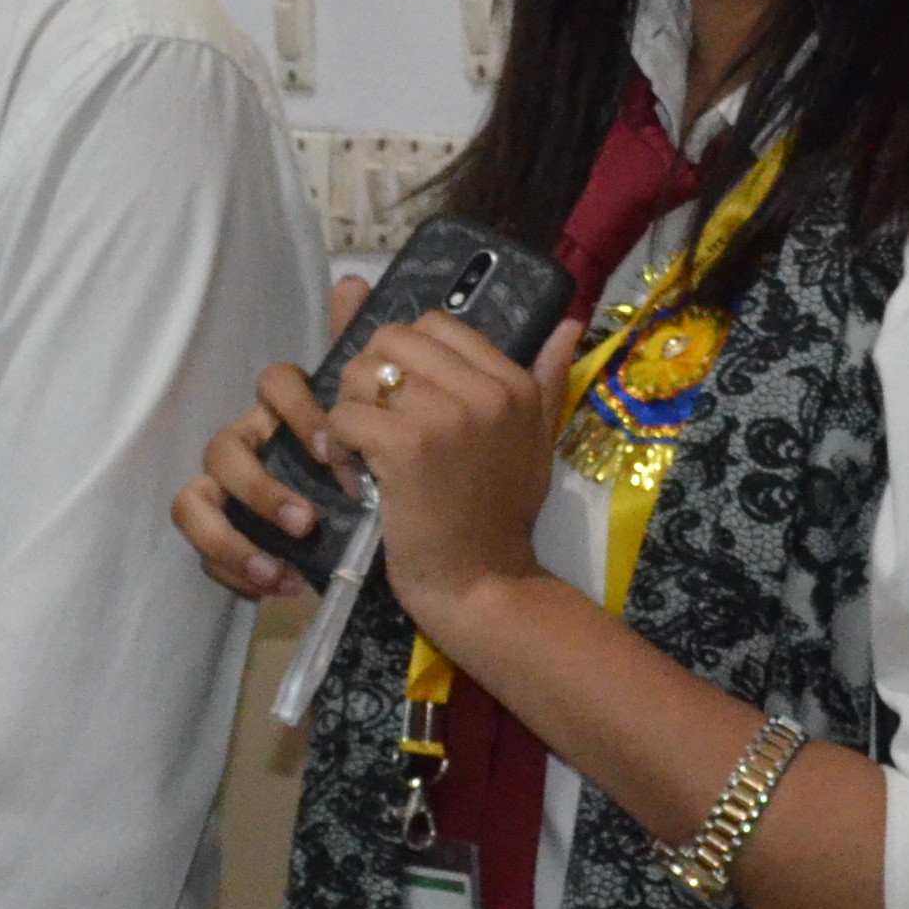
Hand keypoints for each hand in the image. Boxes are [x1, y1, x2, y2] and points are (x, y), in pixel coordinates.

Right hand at [173, 276, 365, 599]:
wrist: (416, 559)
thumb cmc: (390, 484)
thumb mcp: (388, 427)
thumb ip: (369, 362)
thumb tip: (353, 282)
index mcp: (289, 415)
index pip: (272, 385)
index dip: (298, 410)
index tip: (337, 449)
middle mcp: (253, 448)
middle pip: (223, 445)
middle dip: (263, 486)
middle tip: (310, 520)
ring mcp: (233, 497)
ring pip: (197, 496)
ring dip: (237, 533)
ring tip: (288, 562)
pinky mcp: (229, 543)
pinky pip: (204, 549)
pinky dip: (234, 566)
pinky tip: (281, 585)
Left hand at [325, 313, 581, 630]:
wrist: (483, 584)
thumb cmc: (501, 516)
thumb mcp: (536, 441)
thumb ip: (546, 379)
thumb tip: (570, 323)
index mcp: (513, 382)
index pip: (435, 323)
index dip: (406, 359)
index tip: (407, 405)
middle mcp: (485, 390)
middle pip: (391, 339)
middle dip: (370, 379)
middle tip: (376, 425)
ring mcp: (445, 416)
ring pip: (362, 373)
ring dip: (349, 412)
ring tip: (363, 453)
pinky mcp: (405, 447)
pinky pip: (344, 415)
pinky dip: (338, 446)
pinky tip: (355, 476)